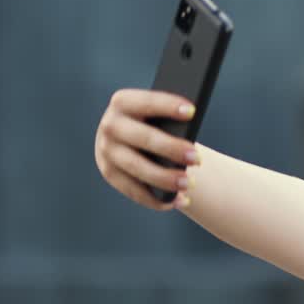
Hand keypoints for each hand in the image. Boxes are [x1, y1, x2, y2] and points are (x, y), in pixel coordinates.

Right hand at [94, 88, 198, 209]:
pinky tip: (179, 200)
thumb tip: (189, 141)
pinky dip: (156, 199)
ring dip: (165, 178)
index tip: (192, 111)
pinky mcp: (109, 173)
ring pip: (137, 167)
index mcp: (123, 102)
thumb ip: (170, 121)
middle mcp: (110, 125)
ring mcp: (106, 151)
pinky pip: (133, 190)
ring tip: (189, 184)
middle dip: (172, 148)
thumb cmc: (154, 122)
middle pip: (143, 138)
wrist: (128, 137)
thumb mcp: (157, 114)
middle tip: (197, 159)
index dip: (168, 105)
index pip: (146, 102)